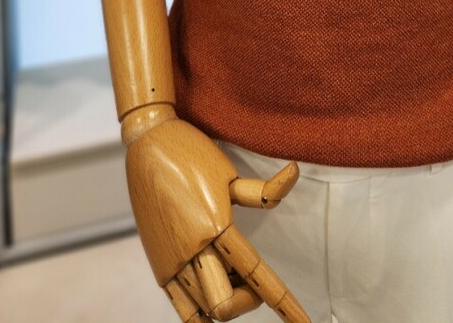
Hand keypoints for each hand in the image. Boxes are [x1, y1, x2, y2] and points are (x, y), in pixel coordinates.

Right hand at [124, 109, 310, 321]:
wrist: (148, 147)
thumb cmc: (192, 155)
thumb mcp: (229, 173)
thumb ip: (263, 191)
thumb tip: (296, 171)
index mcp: (217, 226)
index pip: (256, 273)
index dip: (284, 302)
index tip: (304, 321)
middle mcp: (194, 251)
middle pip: (227, 305)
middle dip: (250, 300)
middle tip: (256, 281)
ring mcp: (173, 263)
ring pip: (206, 310)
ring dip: (228, 300)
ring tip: (232, 274)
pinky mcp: (159, 268)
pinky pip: (183, 311)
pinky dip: (204, 315)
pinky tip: (216, 300)